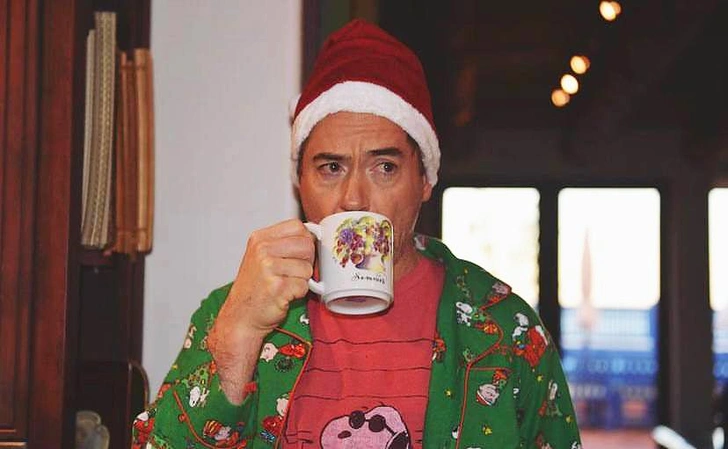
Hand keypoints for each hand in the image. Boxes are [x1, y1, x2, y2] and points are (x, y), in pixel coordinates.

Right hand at [208, 219, 314, 402]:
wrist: (241, 316)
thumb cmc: (254, 289)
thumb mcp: (262, 257)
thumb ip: (284, 244)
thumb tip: (315, 236)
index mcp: (260, 239)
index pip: (297, 226)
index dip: (305, 240)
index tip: (300, 252)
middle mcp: (262, 250)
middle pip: (307, 245)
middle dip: (306, 261)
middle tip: (292, 272)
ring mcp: (269, 268)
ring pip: (308, 267)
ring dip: (302, 280)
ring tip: (285, 284)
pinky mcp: (277, 287)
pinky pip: (304, 286)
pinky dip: (298, 294)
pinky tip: (283, 295)